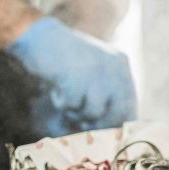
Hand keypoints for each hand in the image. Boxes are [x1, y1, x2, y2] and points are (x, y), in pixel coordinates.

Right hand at [7, 17, 136, 135]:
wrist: (38, 36)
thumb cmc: (63, 56)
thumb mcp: (93, 69)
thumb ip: (105, 90)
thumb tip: (112, 126)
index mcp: (120, 63)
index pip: (130, 102)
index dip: (119, 122)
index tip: (106, 133)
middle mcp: (113, 67)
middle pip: (116, 112)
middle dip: (99, 125)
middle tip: (82, 126)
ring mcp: (95, 73)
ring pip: (94, 113)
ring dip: (76, 113)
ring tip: (65, 102)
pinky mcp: (76, 78)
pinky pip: (72, 106)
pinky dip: (61, 103)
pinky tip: (56, 91)